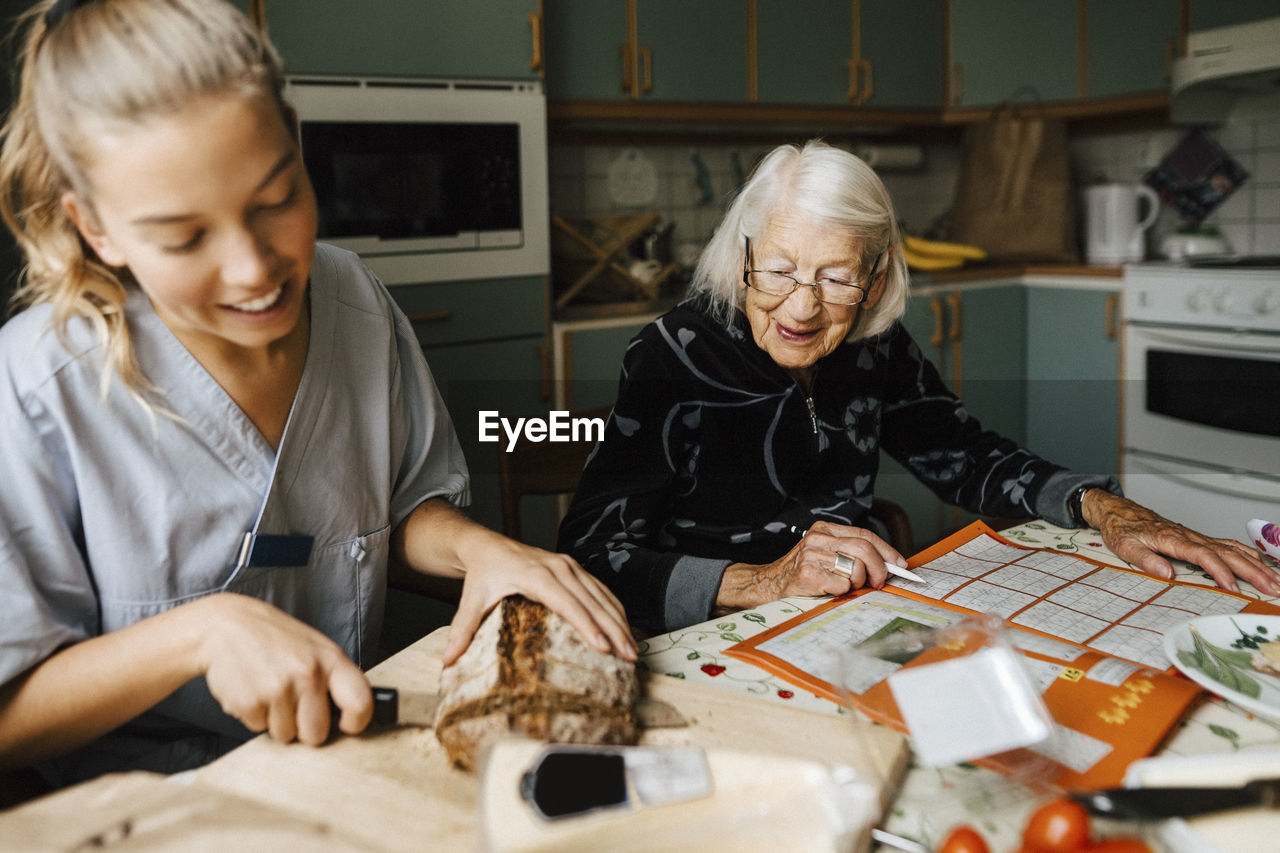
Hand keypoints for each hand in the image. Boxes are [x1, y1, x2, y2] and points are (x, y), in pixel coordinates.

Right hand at [193, 593, 371, 744]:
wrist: (224, 624)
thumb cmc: (274, 638)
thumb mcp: (314, 647)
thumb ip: (333, 678)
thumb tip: (350, 714)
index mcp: (330, 659)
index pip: (360, 703)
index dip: (356, 722)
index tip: (346, 725)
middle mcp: (307, 674)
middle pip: (317, 734)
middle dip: (305, 729)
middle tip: (293, 706)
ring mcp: (278, 689)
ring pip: (285, 735)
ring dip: (276, 721)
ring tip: (269, 689)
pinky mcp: (249, 703)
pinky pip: (258, 729)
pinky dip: (255, 716)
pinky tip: (252, 689)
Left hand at [442, 534, 636, 666]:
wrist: (487, 546)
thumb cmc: (482, 574)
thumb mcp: (470, 600)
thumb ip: (461, 630)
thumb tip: (448, 661)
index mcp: (536, 575)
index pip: (567, 603)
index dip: (586, 625)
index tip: (602, 647)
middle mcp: (558, 568)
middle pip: (592, 601)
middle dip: (613, 629)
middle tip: (629, 657)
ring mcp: (570, 566)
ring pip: (602, 595)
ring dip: (620, 621)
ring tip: (633, 649)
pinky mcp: (575, 569)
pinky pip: (601, 589)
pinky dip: (615, 609)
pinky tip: (625, 628)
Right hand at [717, 521, 907, 610]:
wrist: (768, 586)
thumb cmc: (803, 573)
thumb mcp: (826, 555)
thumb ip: (853, 554)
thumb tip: (890, 565)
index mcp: (824, 529)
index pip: (864, 534)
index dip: (886, 550)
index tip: (900, 564)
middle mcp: (817, 538)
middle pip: (863, 549)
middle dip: (880, 568)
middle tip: (880, 582)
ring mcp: (811, 555)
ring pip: (855, 569)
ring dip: (857, 583)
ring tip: (844, 586)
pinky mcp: (807, 574)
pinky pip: (842, 585)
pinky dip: (841, 592)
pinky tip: (828, 591)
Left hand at [1083, 490, 1279, 595]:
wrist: (1121, 512)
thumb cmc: (1123, 529)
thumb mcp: (1125, 546)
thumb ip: (1145, 559)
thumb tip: (1166, 575)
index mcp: (1173, 538)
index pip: (1203, 555)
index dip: (1219, 571)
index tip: (1232, 587)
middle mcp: (1190, 536)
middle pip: (1227, 553)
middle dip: (1252, 571)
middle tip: (1270, 588)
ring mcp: (1197, 536)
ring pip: (1233, 549)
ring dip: (1256, 565)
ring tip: (1275, 581)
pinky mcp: (1199, 538)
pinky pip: (1229, 545)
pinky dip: (1248, 554)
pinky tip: (1261, 564)